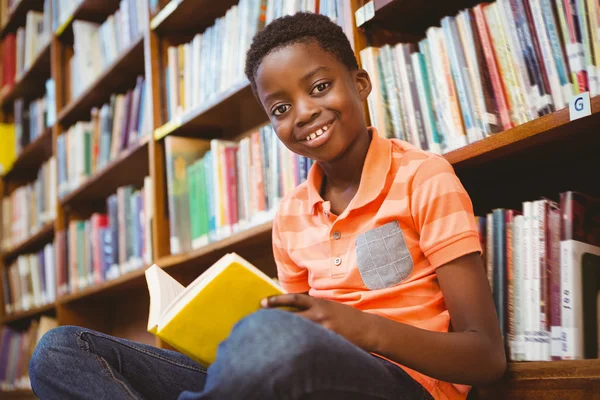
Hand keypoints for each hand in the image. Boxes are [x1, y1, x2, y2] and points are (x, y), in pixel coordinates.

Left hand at [261, 294, 375, 350]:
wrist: (368, 329)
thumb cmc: (346, 318)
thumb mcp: (329, 307)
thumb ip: (312, 308)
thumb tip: (292, 310)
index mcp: (319, 303)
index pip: (294, 299)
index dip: (276, 300)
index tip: (262, 302)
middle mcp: (319, 314)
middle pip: (292, 316)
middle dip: (274, 319)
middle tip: (257, 322)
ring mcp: (324, 328)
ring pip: (298, 331)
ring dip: (284, 334)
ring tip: (267, 339)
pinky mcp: (329, 341)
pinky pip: (310, 343)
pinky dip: (298, 345)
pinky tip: (288, 351)